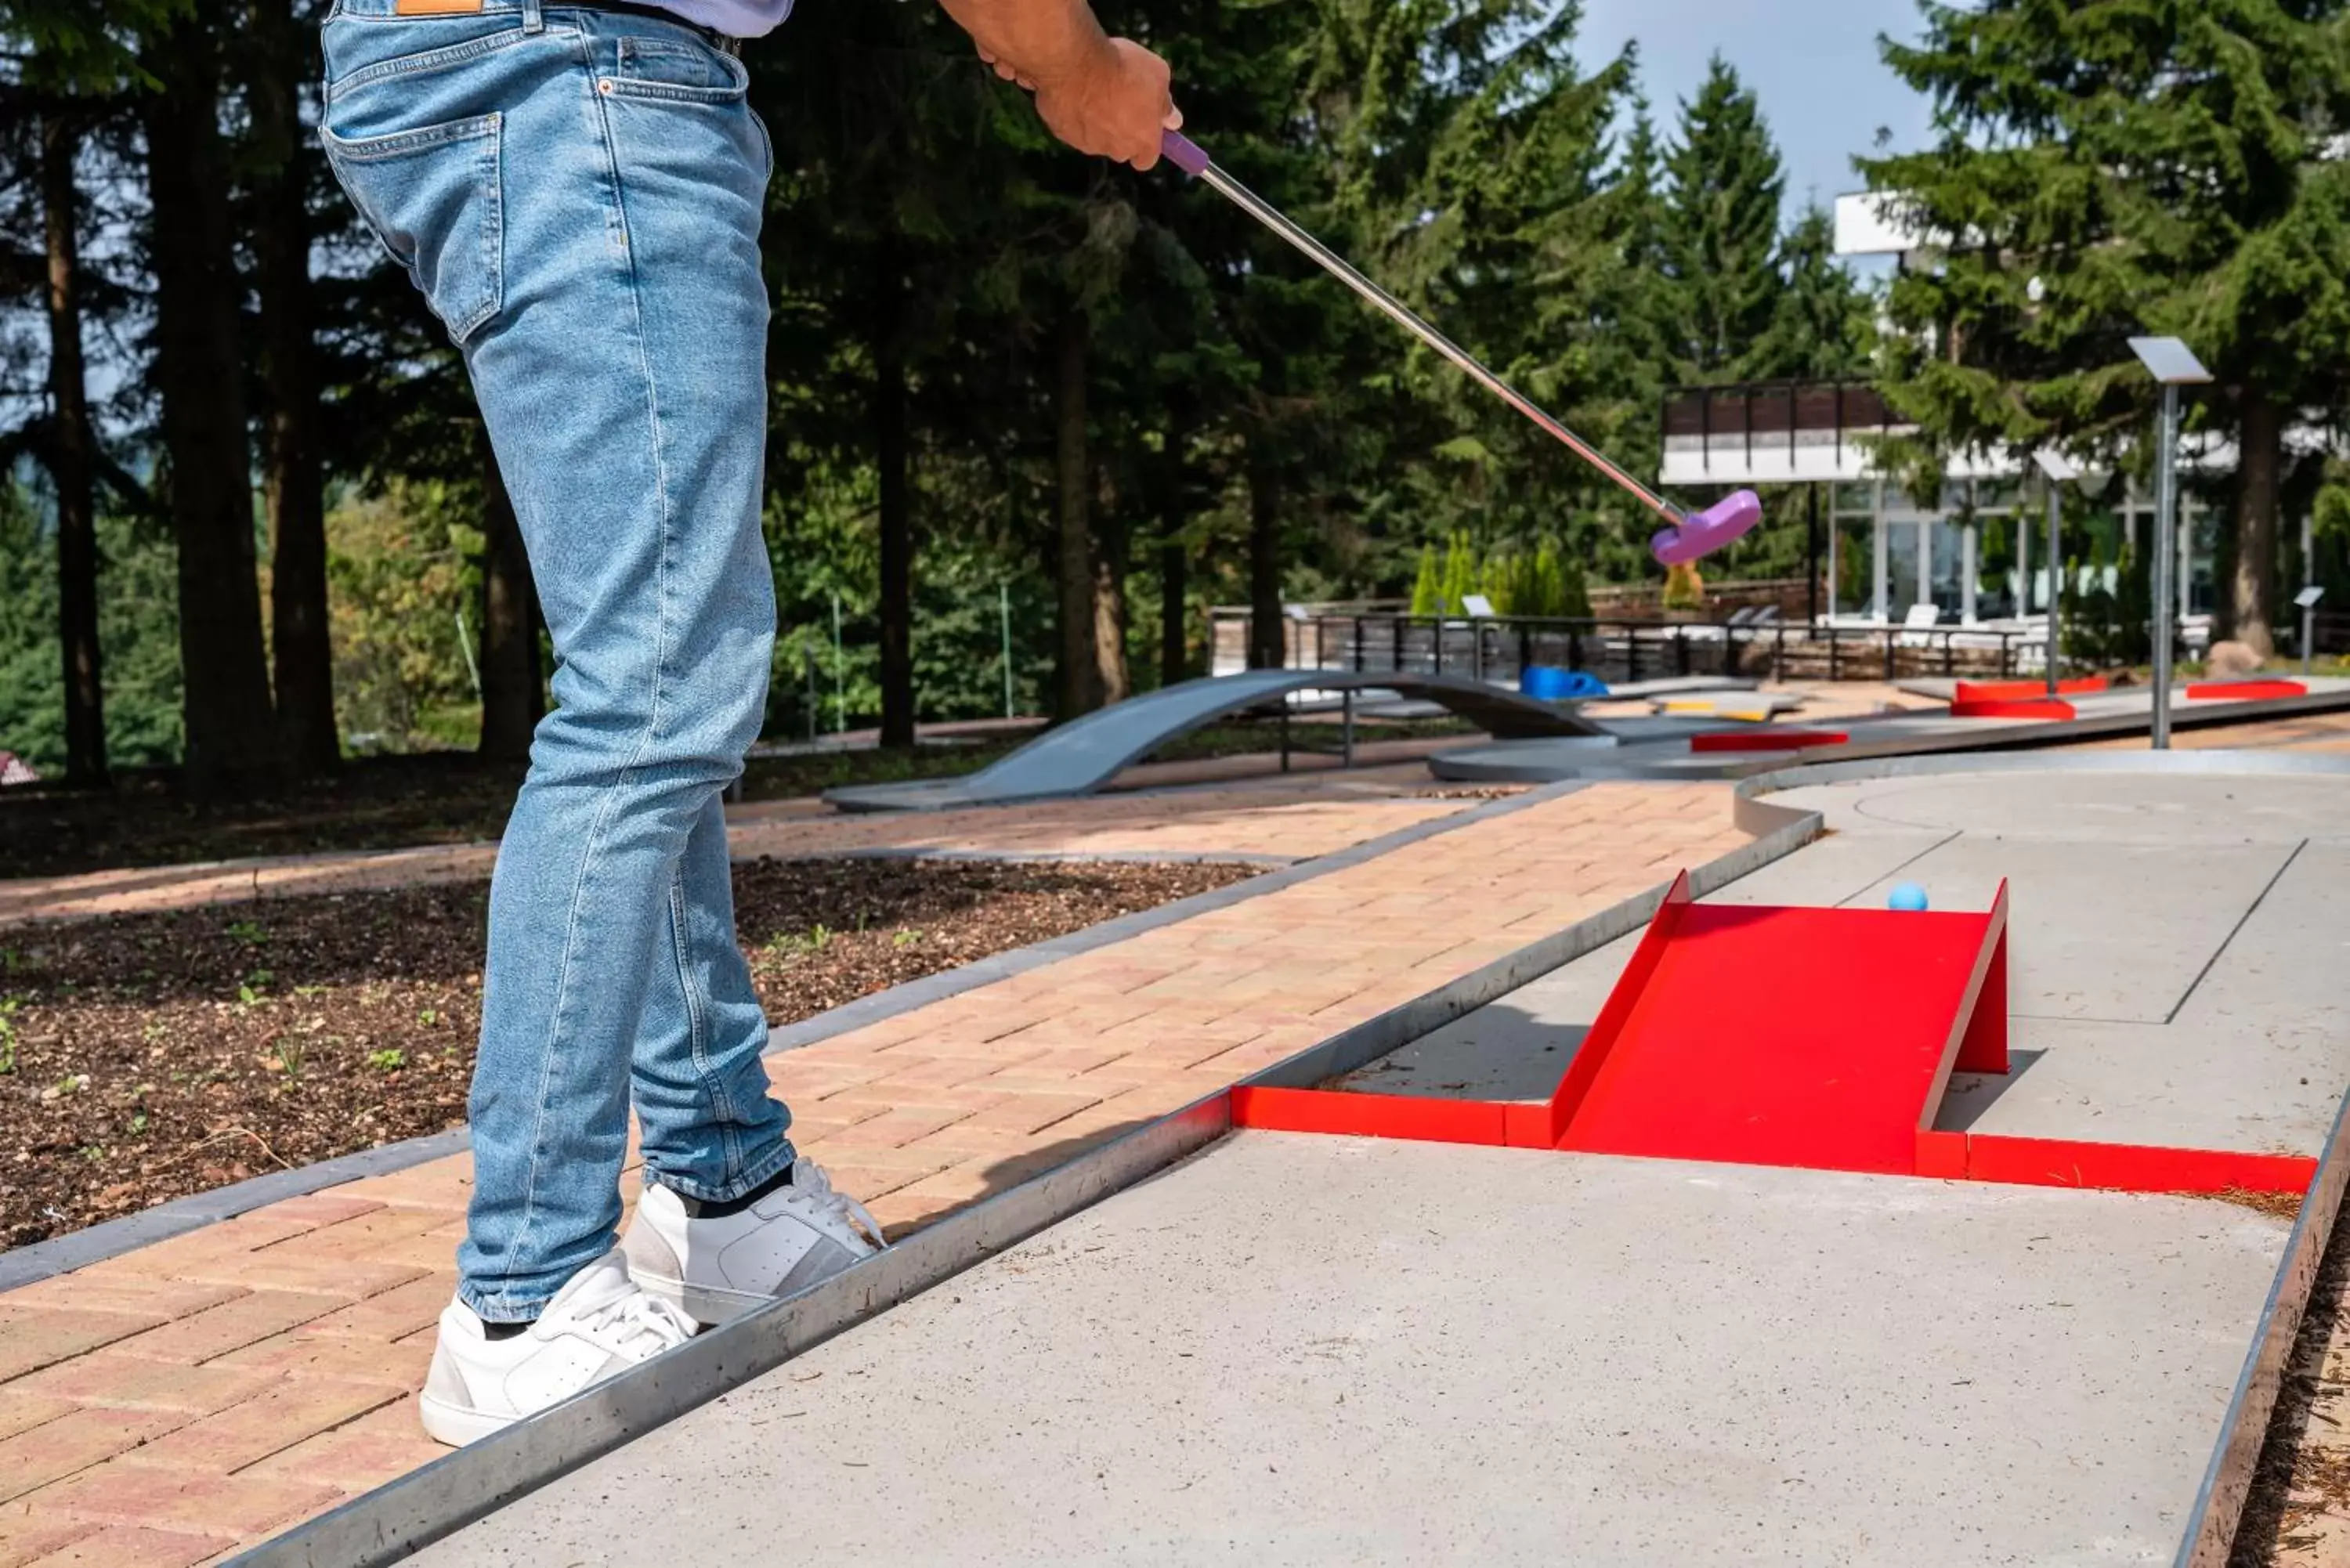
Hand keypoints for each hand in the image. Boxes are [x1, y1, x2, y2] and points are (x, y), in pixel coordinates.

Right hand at [991, 36, 1178, 169]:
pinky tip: (1074, 86)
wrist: (1076, 63)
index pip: (1146, 159)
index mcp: (1143, 142)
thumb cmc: (1123, 67)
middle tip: (1121, 99)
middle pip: (1120, 148)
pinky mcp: (1061, 132)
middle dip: (1120, 130)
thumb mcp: (1158, 74)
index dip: (1147, 143)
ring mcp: (1086, 144)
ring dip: (1096, 119)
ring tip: (1095, 86)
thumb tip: (1173, 120)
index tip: (1146, 126)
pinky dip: (1073, 110)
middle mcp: (1115, 150)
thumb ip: (1166, 102)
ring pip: (1094, 136)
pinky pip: (1071, 124)